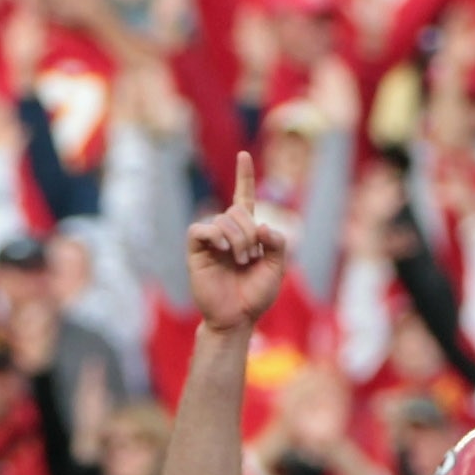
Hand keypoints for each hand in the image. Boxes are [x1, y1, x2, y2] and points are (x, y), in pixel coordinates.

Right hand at [184, 152, 287, 332]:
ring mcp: (211, 241)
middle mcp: (227, 232)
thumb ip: (277, 242)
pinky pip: (203, 229)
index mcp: (246, 233)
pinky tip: (225, 250)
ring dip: (238, 239)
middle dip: (250, 231)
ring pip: (223, 219)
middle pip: (238, 210)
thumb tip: (261, 225)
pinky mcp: (197, 250)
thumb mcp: (277, 267)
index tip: (243, 155)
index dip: (244, 176)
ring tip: (241, 261)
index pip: (244, 198)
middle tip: (251, 257)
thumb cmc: (255, 295)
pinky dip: (217, 236)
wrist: (237, 318)